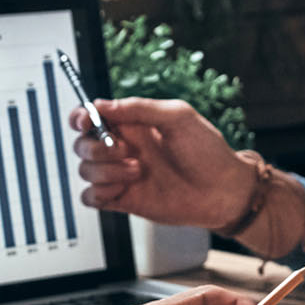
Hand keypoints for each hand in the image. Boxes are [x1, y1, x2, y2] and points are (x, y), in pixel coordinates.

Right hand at [70, 97, 255, 227]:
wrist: (223, 191)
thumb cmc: (207, 152)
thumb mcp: (178, 117)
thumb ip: (139, 108)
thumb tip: (102, 105)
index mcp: (132, 124)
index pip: (90, 116)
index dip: (80, 117)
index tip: (87, 121)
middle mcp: (123, 148)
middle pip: (82, 144)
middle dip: (97, 147)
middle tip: (127, 150)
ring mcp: (121, 175)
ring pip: (85, 170)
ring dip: (106, 170)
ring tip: (138, 171)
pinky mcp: (123, 200)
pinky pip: (91, 197)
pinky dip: (99, 193)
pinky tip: (122, 189)